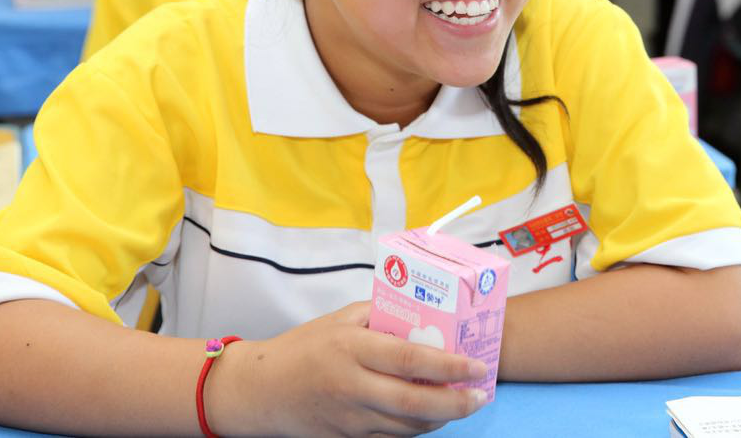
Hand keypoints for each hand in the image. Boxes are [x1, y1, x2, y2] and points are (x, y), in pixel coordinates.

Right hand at [216, 302, 488, 436]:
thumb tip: (423, 316)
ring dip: (442, 418)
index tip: (477, 365)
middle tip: (480, 395)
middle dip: (456, 403)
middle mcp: (352, 386)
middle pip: (415, 404)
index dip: (448, 365)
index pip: (409, 360)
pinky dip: (416, 430)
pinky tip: (430, 416)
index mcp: (352, 349)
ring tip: (461, 403)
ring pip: (408, 427)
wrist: (260, 390)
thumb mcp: (340, 319)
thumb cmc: (302, 348)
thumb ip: (381, 315)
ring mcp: (350, 418)